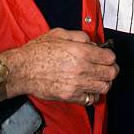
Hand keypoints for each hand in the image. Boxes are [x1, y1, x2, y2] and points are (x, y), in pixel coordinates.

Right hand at [0, 28, 118, 105]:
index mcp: (81, 52)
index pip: (109, 58)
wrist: (22, 69)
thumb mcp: (60, 33)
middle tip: (107, 68)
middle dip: (111, 69)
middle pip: (111, 74)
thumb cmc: (38, 51)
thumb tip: (94, 44)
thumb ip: (81, 36)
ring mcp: (77, 85)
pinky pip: (90, 99)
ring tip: (99, 78)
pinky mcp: (70, 96)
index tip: (106, 56)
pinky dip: (93, 95)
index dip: (110, 56)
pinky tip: (88, 88)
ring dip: (104, 82)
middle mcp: (82, 69)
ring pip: (104, 88)